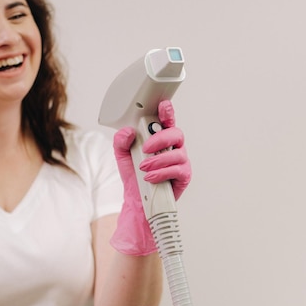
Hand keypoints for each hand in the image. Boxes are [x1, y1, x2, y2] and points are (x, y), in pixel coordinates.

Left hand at [111, 100, 191, 255]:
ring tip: (144, 167)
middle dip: (160, 139)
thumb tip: (128, 132)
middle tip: (145, 147)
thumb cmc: (134, 175)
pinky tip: (150, 177)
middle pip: (176, 134)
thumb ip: (121, 140)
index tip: (164, 106)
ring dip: (158, 160)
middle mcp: (173, 147)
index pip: (167, 121)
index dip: (168, 112)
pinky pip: (177, 170)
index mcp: (160, 138)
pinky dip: (162, 172)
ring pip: (177, 153)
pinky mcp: (184, 176)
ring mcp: (180, 161)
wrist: (137, 199)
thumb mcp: (122, 155)